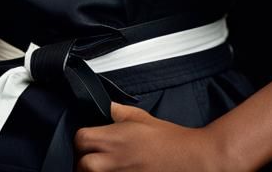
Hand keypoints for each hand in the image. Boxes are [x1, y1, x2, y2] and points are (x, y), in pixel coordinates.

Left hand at [74, 103, 222, 171]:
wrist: (190, 160)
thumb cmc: (170, 140)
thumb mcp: (143, 118)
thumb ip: (120, 113)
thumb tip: (106, 107)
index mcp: (116, 138)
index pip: (81, 138)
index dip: (82, 141)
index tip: (89, 143)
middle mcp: (115, 160)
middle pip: (82, 164)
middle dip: (83, 162)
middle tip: (93, 160)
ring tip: (104, 169)